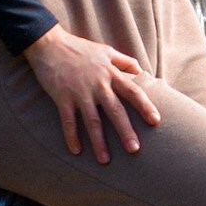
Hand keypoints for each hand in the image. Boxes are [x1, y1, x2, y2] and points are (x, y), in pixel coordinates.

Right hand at [23, 24, 161, 162]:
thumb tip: (140, 70)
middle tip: (134, 149)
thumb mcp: (105, 50)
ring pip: (92, 121)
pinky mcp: (62, 97)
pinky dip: (72, 136)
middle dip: (125, 131)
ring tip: (105, 160)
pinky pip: (68, 121)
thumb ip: (124, 61)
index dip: (145, 106)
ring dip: (99, 142)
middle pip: (115, 111)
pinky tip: (76, 151)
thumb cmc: (79, 48)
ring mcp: (80, 92)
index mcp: (110, 73)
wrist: (49, 44)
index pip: (132, 91)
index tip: (155, 121)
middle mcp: (98, 84)